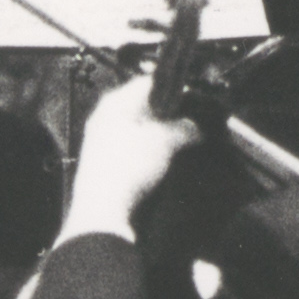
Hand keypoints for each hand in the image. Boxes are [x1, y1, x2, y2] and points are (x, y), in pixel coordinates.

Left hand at [55, 73, 192, 245]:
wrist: (103, 215)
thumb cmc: (130, 169)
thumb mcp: (166, 141)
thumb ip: (185, 127)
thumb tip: (196, 126)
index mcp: (114, 103)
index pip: (149, 83)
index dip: (175, 89)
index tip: (196, 101)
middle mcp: (105, 118)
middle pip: (144, 107)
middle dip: (170, 116)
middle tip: (193, 126)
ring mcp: (102, 142)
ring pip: (140, 129)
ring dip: (161, 136)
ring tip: (182, 147)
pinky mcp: (105, 165)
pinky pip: (133, 149)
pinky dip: (150, 153)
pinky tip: (163, 165)